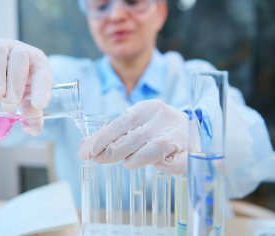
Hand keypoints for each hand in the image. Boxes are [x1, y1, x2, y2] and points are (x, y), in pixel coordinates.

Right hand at [0, 35, 52, 134]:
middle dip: (16, 83)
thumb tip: (32, 129)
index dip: (41, 90)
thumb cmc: (14, 83)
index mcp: (37, 65)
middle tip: (10, 102)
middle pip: (20, 59)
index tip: (38, 105)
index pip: (43, 75)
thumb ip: (31, 115)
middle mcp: (20, 52)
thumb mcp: (25, 98)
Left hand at [79, 100, 197, 173]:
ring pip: (154, 149)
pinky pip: (175, 164)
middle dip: (112, 151)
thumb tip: (83, 148)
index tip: (86, 152)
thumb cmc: (156, 127)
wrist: (190, 127)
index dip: (102, 138)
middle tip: (98, 160)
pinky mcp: (189, 153)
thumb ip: (109, 135)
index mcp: (149, 108)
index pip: (121, 122)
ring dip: (136, 159)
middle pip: (135, 137)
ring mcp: (179, 136)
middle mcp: (165, 119)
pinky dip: (162, 167)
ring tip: (128, 162)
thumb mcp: (134, 123)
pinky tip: (155, 165)